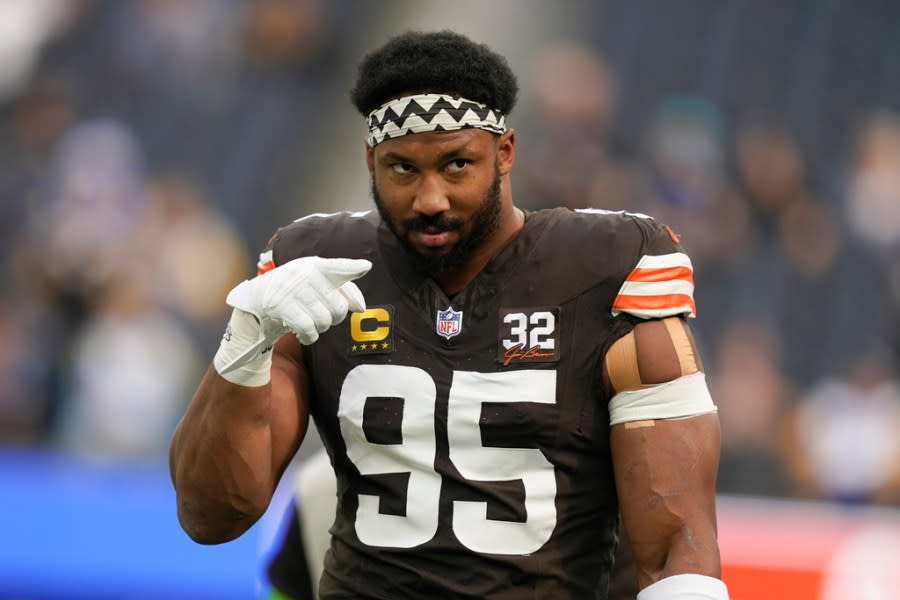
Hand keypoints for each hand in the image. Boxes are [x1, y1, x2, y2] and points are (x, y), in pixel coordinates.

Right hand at [215, 256, 370, 380]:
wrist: (257, 299)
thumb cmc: (296, 292)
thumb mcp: (316, 284)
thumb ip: (342, 291)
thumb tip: (361, 308)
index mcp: (316, 265)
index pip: (338, 267)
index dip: (353, 268)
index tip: (366, 267)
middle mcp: (305, 273)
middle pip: (338, 307)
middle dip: (335, 318)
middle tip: (322, 316)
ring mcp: (291, 289)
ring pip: (324, 320)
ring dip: (320, 328)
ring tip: (311, 323)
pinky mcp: (280, 305)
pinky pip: (308, 329)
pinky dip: (309, 336)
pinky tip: (305, 334)